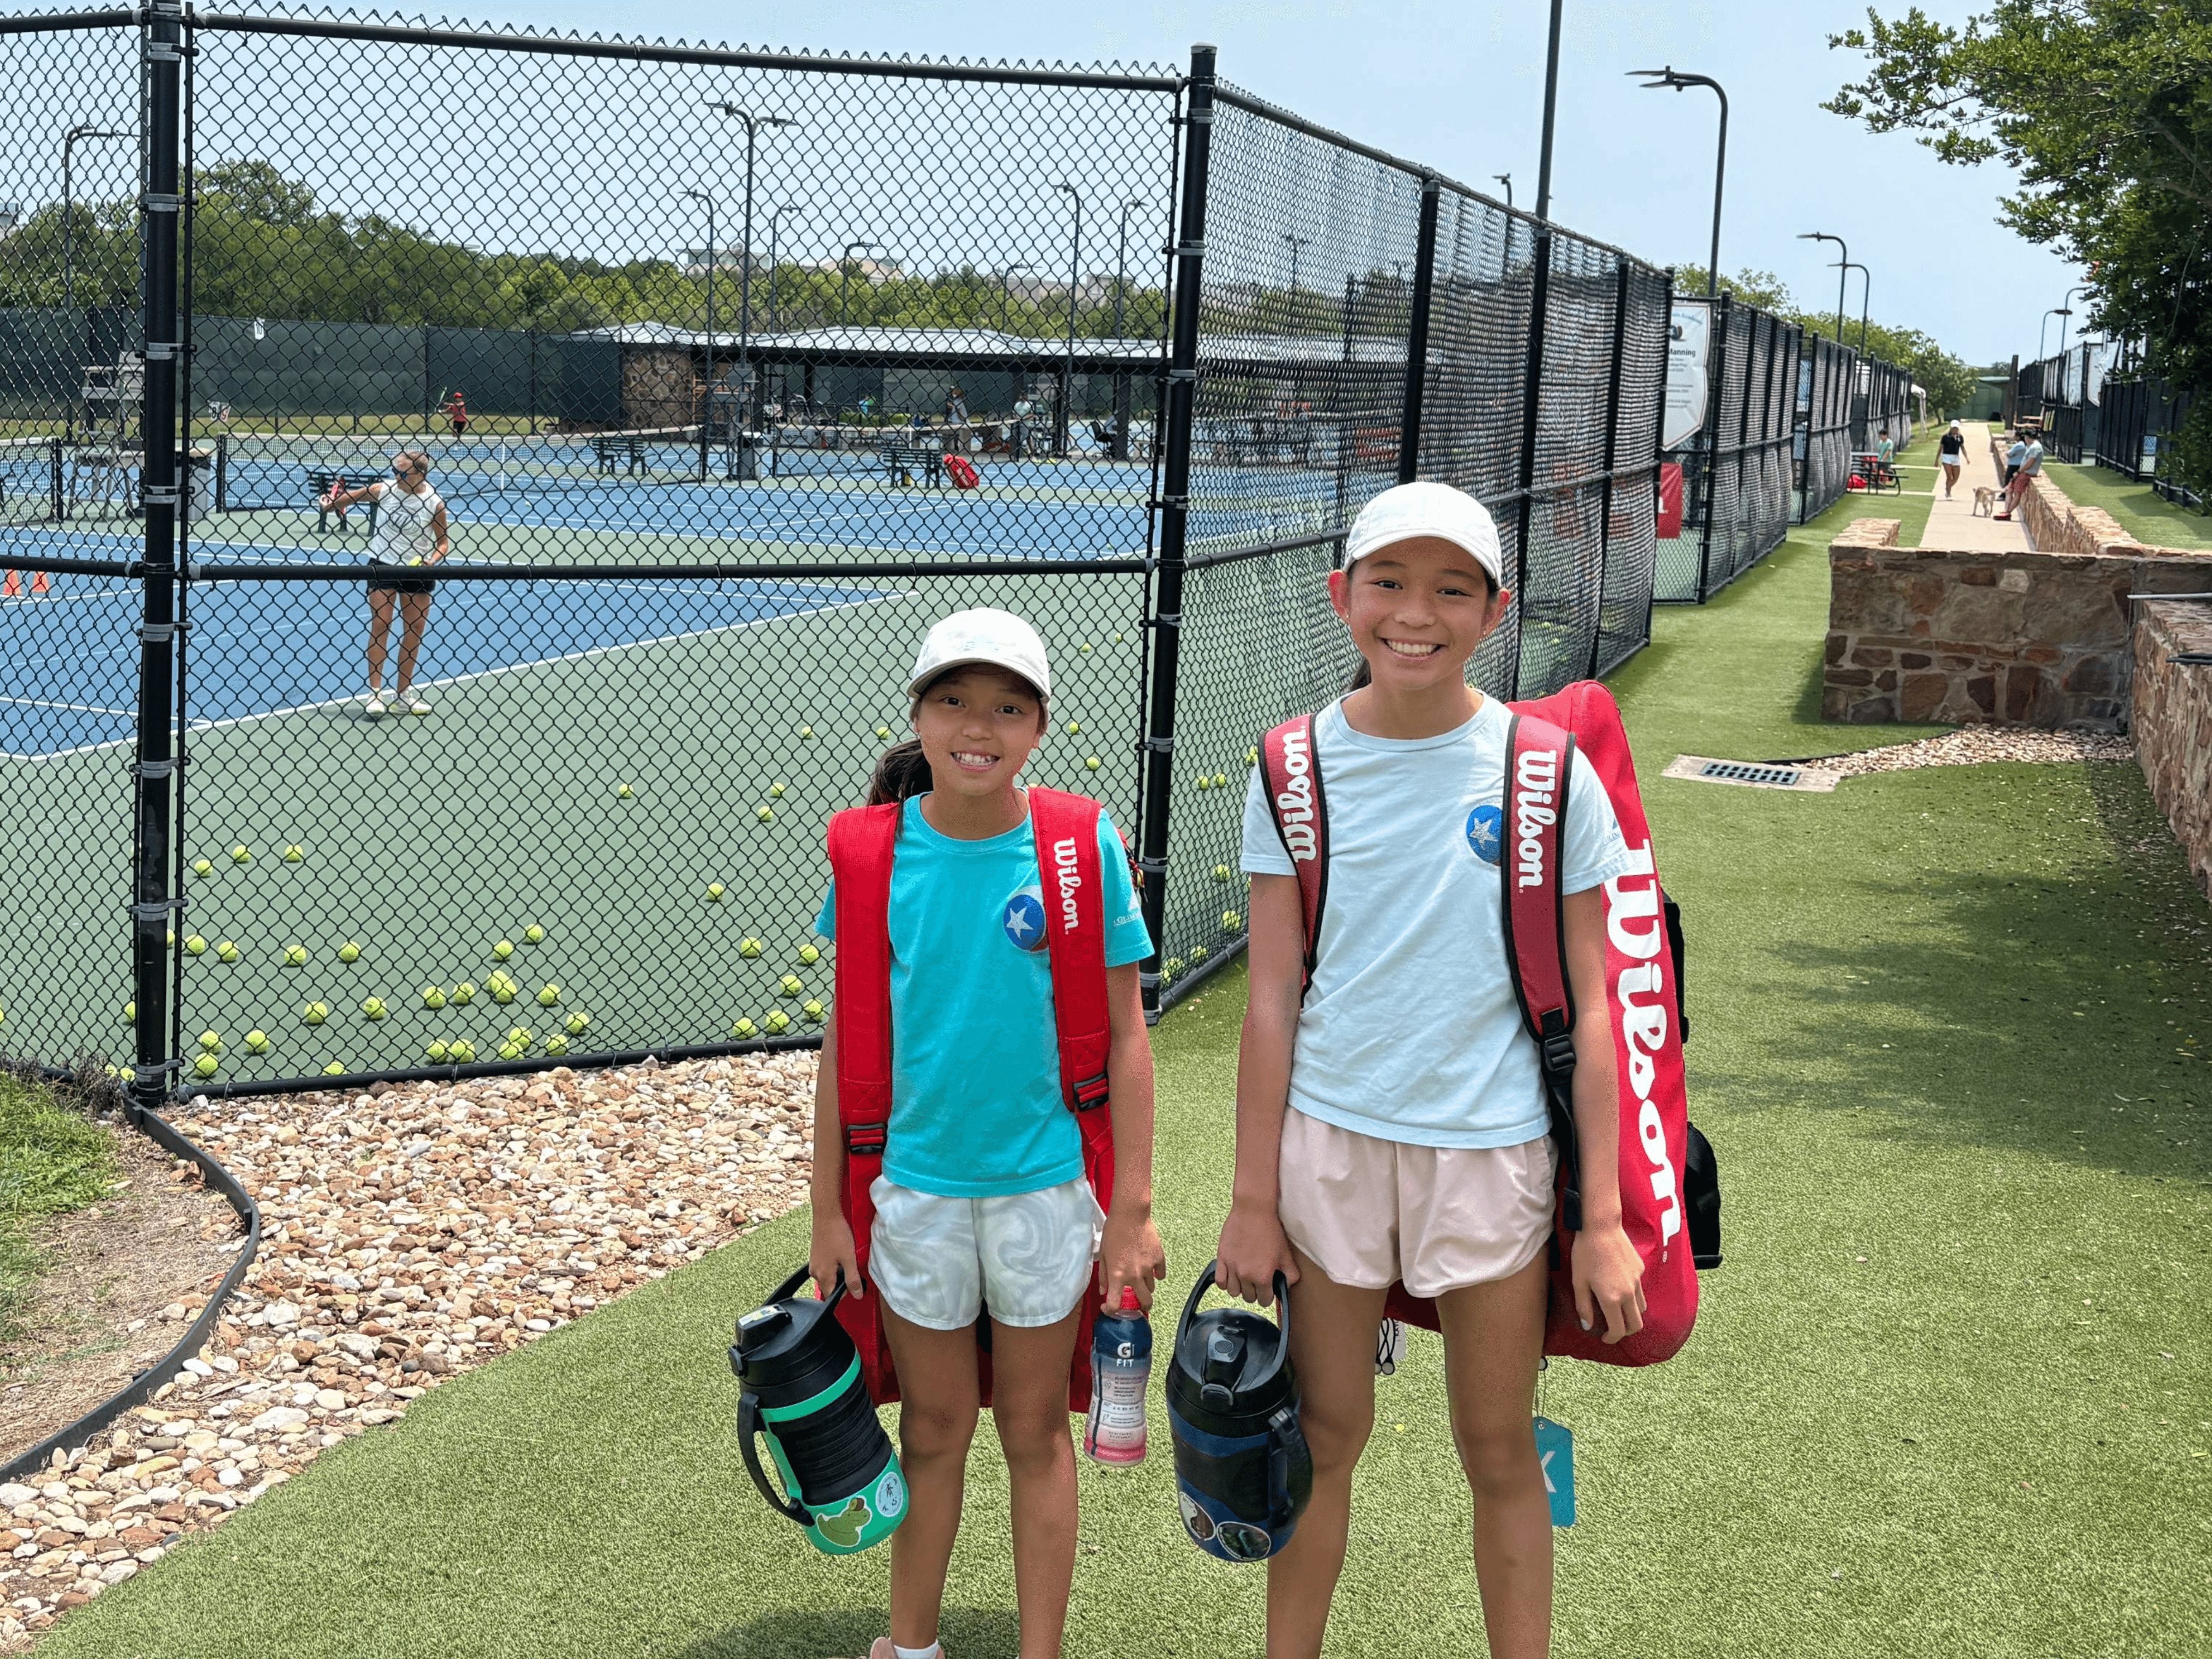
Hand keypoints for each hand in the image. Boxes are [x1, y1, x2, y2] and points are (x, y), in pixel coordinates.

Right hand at [810, 1211, 860, 1300]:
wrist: (826, 1215)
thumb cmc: (838, 1235)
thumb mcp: (849, 1259)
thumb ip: (853, 1279)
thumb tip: (857, 1296)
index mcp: (823, 1276)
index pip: (832, 1297)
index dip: (845, 1293)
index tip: (854, 1282)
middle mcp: (815, 1273)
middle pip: (829, 1287)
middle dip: (841, 1283)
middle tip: (852, 1268)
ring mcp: (813, 1264)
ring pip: (827, 1277)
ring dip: (838, 1273)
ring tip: (847, 1259)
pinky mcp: (815, 1256)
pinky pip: (824, 1268)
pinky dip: (833, 1265)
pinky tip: (840, 1254)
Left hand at [1100, 1206, 1166, 1313]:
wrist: (1130, 1215)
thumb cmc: (1113, 1233)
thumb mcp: (1103, 1254)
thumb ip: (1103, 1275)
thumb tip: (1103, 1290)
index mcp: (1117, 1276)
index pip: (1115, 1304)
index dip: (1111, 1310)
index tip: (1109, 1308)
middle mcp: (1134, 1276)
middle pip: (1145, 1302)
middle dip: (1143, 1307)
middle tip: (1141, 1304)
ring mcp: (1149, 1268)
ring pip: (1152, 1287)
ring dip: (1146, 1286)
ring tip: (1142, 1277)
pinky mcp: (1159, 1259)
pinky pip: (1160, 1273)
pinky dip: (1156, 1273)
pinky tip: (1151, 1267)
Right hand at [1215, 1198, 1298, 1306]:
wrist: (1253, 1210)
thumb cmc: (1270, 1230)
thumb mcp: (1286, 1254)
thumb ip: (1290, 1274)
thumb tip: (1287, 1287)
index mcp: (1263, 1276)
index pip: (1264, 1300)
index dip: (1268, 1296)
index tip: (1268, 1289)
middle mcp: (1246, 1275)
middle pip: (1248, 1298)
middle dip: (1255, 1292)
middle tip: (1258, 1282)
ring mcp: (1232, 1267)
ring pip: (1234, 1292)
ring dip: (1240, 1288)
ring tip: (1245, 1278)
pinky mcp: (1222, 1258)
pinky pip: (1220, 1282)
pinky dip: (1225, 1282)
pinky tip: (1232, 1276)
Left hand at [1570, 1219, 1645, 1343]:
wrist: (1601, 1227)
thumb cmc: (1585, 1253)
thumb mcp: (1578, 1282)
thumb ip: (1584, 1307)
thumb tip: (1588, 1326)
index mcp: (1611, 1299)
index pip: (1618, 1330)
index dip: (1612, 1339)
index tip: (1605, 1338)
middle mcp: (1628, 1293)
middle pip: (1636, 1324)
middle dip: (1626, 1332)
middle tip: (1614, 1329)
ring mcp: (1637, 1281)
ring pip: (1642, 1308)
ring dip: (1632, 1315)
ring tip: (1618, 1310)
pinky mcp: (1640, 1269)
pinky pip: (1641, 1290)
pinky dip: (1633, 1296)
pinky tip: (1621, 1287)